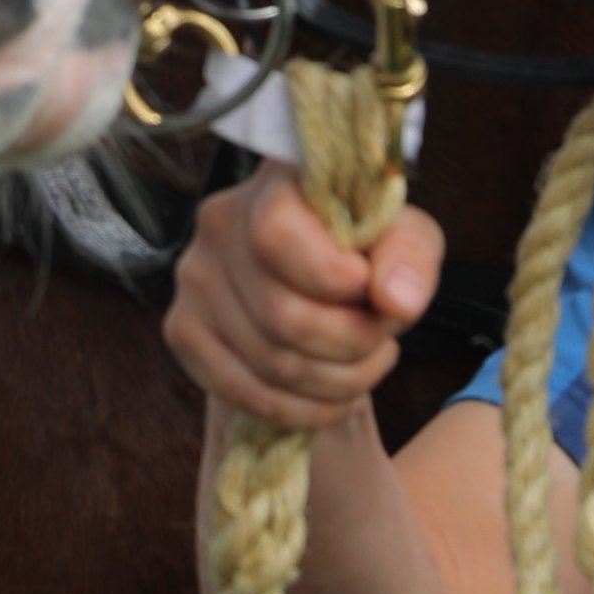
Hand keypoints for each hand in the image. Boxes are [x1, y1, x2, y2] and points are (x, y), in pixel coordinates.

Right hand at [166, 164, 444, 430]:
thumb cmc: (365, 248)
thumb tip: (396, 300)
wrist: (318, 274)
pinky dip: (303, 410)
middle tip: (384, 340)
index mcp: (271, 183)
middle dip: (352, 343)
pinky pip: (245, 394)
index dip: (332, 278)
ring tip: (367, 363)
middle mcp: (218, 223)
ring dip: (337, 383)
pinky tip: (336, 394)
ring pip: (270, 364)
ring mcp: (193, 280)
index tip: (369, 288)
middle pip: (281, 316)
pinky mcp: (183, 330)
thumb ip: (410, 257)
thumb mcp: (405, 236)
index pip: (276, 237)